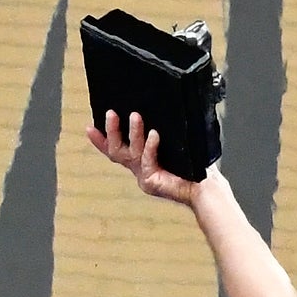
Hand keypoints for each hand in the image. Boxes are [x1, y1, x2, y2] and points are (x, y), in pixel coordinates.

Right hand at [84, 108, 208, 207]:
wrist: (207, 189)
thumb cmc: (195, 167)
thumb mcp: (176, 145)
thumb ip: (163, 132)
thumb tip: (159, 106)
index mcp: (141, 162)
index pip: (115, 150)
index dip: (100, 141)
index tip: (89, 127)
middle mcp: (139, 170)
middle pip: (116, 151)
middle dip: (111, 131)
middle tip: (111, 113)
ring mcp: (144, 177)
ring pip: (131, 153)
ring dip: (133, 133)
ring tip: (135, 116)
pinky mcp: (152, 183)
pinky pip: (148, 160)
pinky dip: (151, 146)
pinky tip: (154, 134)